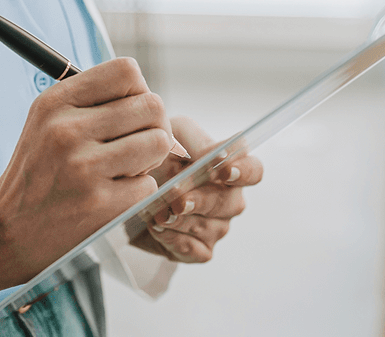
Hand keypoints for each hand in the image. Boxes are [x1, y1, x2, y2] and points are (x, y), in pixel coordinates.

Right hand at [0, 58, 176, 307]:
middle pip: (152, 106)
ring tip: (126, 165)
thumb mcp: (48, 117)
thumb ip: (92, 99)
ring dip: (150, 157)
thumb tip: (147, 94)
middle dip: (153, 124)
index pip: (126, 71)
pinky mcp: (100, 204)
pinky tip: (114, 191)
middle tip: (135, 140)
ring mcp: (84, 167)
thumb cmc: (39, 167)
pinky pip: (150, 184)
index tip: (129, 108)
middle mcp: (68, 129)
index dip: (138, 89)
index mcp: (56, 101)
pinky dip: (139, 189)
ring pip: (159, 142)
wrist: (10, 226)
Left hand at [130, 115, 262, 262]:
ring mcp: (216, 226)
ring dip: (180, 221)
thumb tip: (215, 155)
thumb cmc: (160, 153)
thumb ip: (197, 143)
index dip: (244, 172)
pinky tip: (156, 227)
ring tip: (156, 212)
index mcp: (229, 167)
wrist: (131, 180)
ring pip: (208, 228)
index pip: (254, 170)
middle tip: (177, 199)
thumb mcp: (174, 135)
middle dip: (201, 201)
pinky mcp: (199, 248)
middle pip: (230, 204)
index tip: (224, 171)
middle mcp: (229, 199)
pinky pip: (193, 250)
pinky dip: (173, 239)